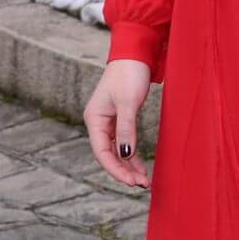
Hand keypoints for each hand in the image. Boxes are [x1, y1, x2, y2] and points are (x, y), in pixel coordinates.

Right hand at [84, 59, 151, 187]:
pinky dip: (132, 156)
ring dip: (129, 166)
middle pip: (108, 155)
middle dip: (124, 171)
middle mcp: (98, 123)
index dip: (116, 169)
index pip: (102, 152)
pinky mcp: (120, 120)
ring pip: (117, 152)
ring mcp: (108, 122)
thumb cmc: (129, 75)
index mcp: (94, 119)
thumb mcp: (128, 103)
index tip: (132, 181)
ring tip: (144, 181)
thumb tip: (125, 156)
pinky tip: (141, 167)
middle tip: (142, 184)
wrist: (135, 54)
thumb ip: (126, 130)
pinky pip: (124, 144)